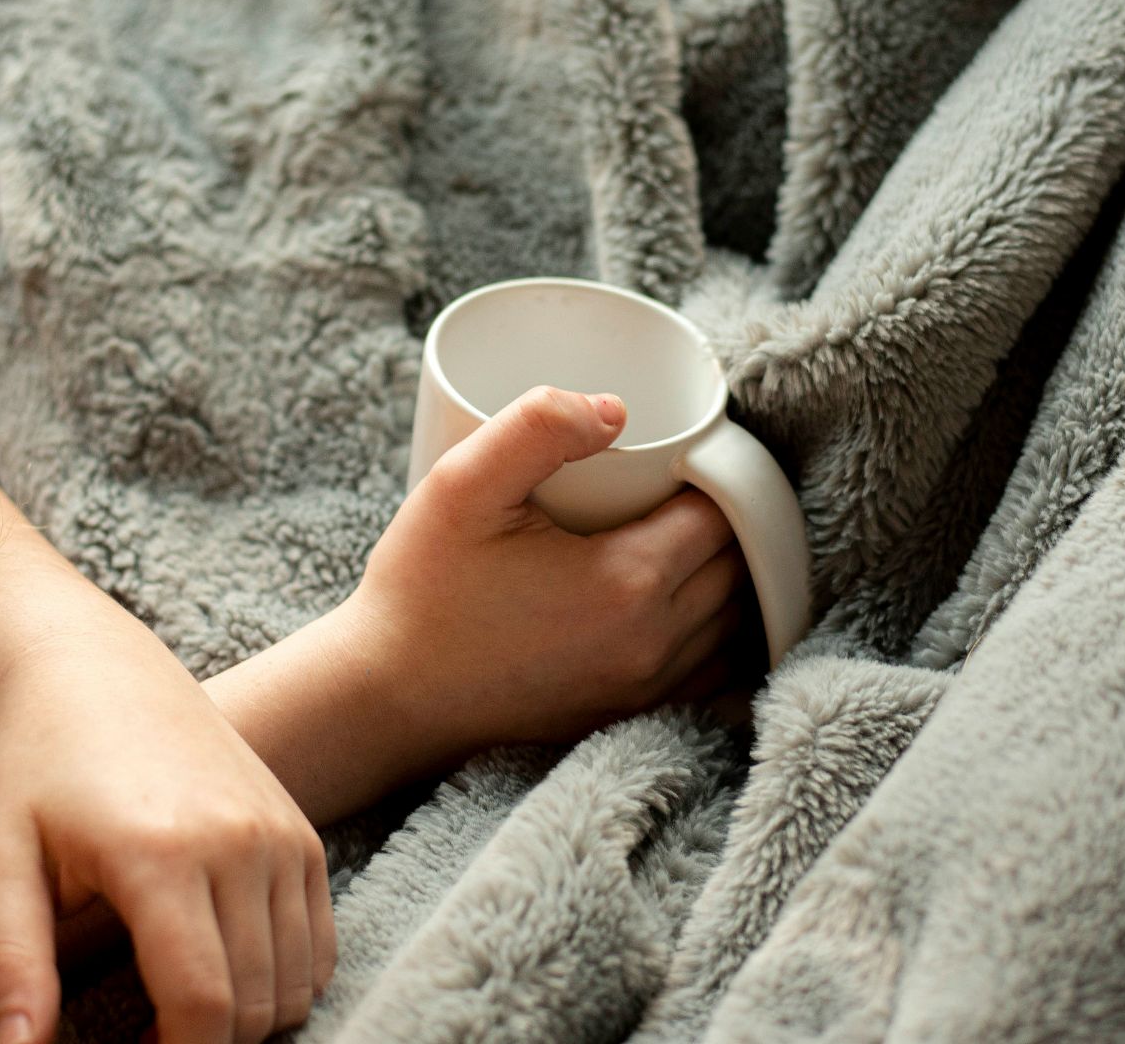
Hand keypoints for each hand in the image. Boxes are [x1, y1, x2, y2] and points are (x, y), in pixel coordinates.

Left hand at [0, 626, 333, 1043]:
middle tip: (149, 1036)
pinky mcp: (302, 831)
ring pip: (297, 984)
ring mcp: (281, 833)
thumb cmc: (36, 773)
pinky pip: (320, 945)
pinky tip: (225, 972)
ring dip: (249, 1018)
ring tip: (181, 1005)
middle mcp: (239, 842)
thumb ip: (10, 966)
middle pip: (255, 1004)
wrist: (101, 673)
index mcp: (159, 856)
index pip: (202, 1005)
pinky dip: (285, 981)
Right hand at [342, 385, 745, 751]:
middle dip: (726, 518)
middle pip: (738, 565)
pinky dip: (714, 631)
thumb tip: (615, 409)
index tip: (687, 450)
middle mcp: (652, 644)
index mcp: (627, 582)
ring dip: (725, 573)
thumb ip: (535, 426)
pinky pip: (711, 670)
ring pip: (733, 620)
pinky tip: (684, 598)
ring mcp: (645, 689)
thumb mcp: (462, 486)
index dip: (717, 472)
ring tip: (685, 530)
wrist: (387, 697)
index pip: (723, 513)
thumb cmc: (421, 591)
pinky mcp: (629, 715)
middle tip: (684, 481)